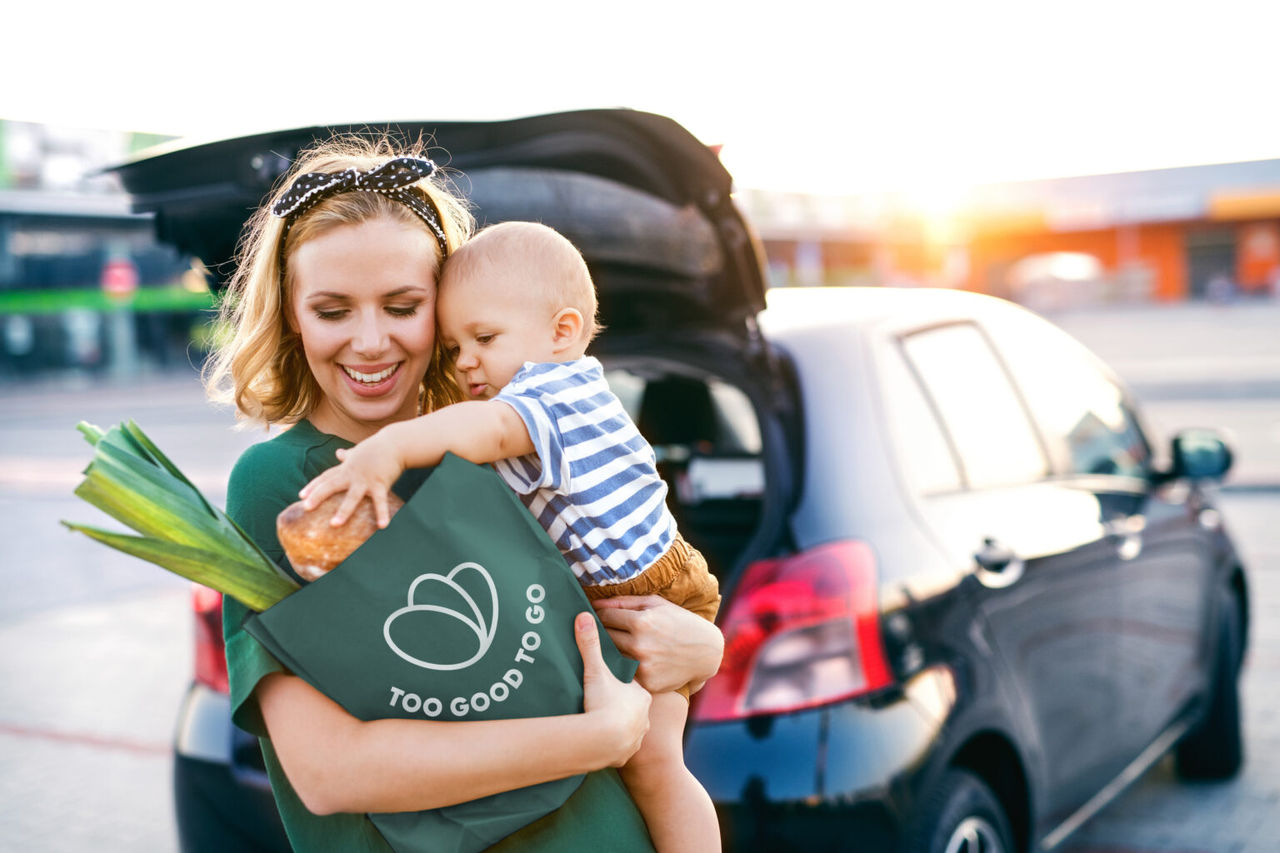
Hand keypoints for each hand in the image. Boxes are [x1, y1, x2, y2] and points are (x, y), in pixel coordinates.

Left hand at [299, 433, 403, 527]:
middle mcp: (352, 474)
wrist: (396, 443)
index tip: (301, 496)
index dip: (313, 486)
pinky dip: (382, 513)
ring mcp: (366, 479)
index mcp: (346, 467)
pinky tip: (382, 526)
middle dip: (318, 495)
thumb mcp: (359, 451)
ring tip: (334, 524)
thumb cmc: (377, 448)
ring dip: (343, 510)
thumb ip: (348, 455)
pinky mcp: (380, 484)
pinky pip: (380, 501)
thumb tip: (339, 452)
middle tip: (306, 507)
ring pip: (352, 497)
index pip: (326, 477)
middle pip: (332, 485)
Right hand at [575, 611, 649, 766]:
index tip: (610, 681)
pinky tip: (604, 741)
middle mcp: (644, 715)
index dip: (621, 682)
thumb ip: (590, 645)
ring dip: (619, 725)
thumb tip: (584, 616)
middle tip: (604, 701)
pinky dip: (615, 743)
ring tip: (603, 722)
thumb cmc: (603, 703)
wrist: (603, 741)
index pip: (633, 684)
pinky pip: (622, 747)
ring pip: (631, 727)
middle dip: (622, 704)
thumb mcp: (595, 671)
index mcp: (641, 693)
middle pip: (633, 706)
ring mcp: (637, 736)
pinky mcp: (626, 754)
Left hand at [592, 595, 724, 693]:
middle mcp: (640, 645)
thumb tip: (595, 604)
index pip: (605, 617)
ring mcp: (643, 666)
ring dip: (613, 651)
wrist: (706, 652)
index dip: (601, 616)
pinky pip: (626, 673)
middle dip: (605, 633)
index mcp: (641, 621)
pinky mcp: (647, 683)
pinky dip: (626, 667)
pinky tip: (635, 661)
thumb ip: (624, 601)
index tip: (601, 617)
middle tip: (609, 631)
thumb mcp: (656, 604)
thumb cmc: (679, 622)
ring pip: (613, 657)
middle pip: (606, 637)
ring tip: (622, 645)